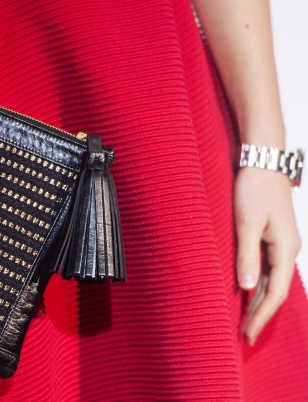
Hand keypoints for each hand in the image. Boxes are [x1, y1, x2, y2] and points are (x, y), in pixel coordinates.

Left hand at [234, 168, 300, 345]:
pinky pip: (267, 268)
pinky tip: (247, 293)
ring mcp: (282, 244)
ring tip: (245, 322)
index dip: (261, 316)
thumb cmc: (254, 189)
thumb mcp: (247, 222)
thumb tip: (245, 287)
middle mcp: (288, 250)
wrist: (263, 162)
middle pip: (274, 291)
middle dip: (260, 315)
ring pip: (271, 281)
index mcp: (285, 249)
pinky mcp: (273, 237)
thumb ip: (247, 254)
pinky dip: (257, 284)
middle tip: (245, 337)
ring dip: (258, 302)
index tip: (247, 334)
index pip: (274, 293)